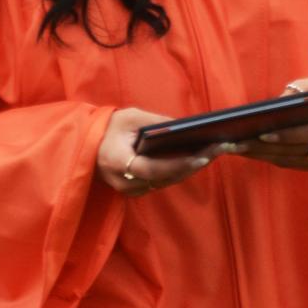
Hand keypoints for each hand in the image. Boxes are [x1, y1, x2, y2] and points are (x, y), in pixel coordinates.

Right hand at [96, 107, 226, 196]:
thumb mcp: (130, 117)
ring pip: (166, 182)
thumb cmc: (109, 127)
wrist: (88, 145)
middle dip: (193, 164)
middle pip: (165, 178)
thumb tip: (182, 126)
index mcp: (118, 162)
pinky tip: (197, 158)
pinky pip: (162, 182)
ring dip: (190, 168)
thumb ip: (155, 122)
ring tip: (214, 152)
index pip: (153, 168)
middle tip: (218, 149)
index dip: (178, 163)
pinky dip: (179, 171)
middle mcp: (125, 182)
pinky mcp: (136, 190)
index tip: (201, 155)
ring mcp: (130, 190)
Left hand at [235, 75, 307, 170]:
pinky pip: (294, 164)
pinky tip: (252, 151)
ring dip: (263, 156)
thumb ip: (295, 93)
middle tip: (236, 143)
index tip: (262, 133)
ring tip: (237, 148)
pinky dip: (272, 158)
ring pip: (293, 160)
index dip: (288, 136)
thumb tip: (269, 109)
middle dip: (265, 148)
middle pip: (298, 150)